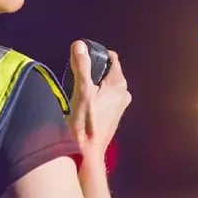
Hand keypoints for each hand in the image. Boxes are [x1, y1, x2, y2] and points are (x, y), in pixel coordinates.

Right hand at [67, 40, 131, 160]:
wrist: (86, 152)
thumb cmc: (84, 122)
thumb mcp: (81, 90)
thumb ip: (81, 65)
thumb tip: (80, 45)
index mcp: (119, 84)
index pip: (111, 57)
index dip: (95, 54)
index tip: (80, 59)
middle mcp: (123, 93)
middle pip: (107, 71)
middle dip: (92, 70)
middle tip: (74, 76)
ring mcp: (120, 105)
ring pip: (105, 84)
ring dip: (91, 84)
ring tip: (76, 91)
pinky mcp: (113, 115)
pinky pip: (104, 96)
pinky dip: (94, 95)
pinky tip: (81, 103)